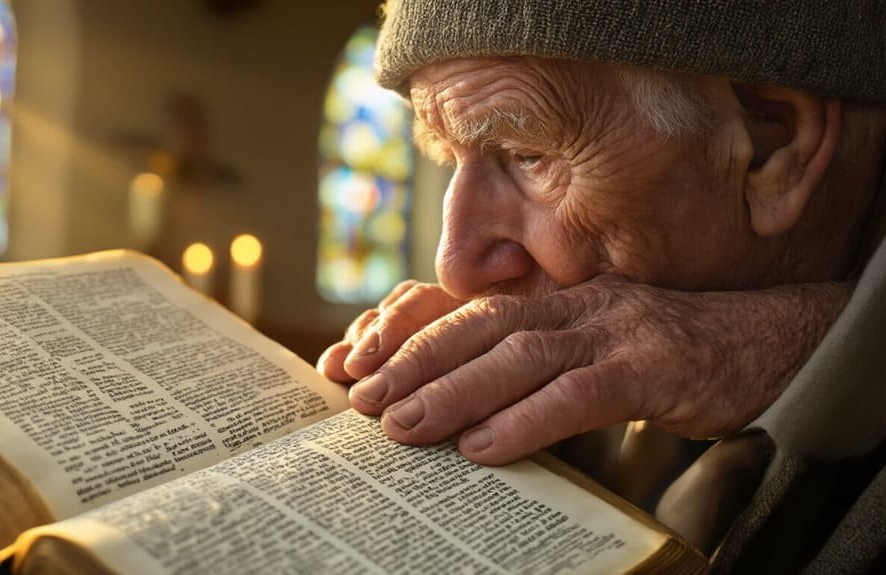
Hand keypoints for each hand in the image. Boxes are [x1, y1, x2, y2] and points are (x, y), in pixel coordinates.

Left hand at [318, 278, 850, 464]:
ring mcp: (616, 332)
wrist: (765, 342)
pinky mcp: (653, 369)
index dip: (411, 334)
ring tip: (401, 426)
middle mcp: (578, 306)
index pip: (469, 310)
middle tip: (362, 401)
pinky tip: (484, 448)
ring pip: (520, 357)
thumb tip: (466, 412)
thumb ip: (535, 368)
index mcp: (557, 299)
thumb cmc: (668, 354)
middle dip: (414, 363)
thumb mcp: (593, 348)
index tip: (360, 364)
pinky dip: (528, 420)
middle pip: (481, 329)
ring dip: (453, 392)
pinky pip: (581, 394)